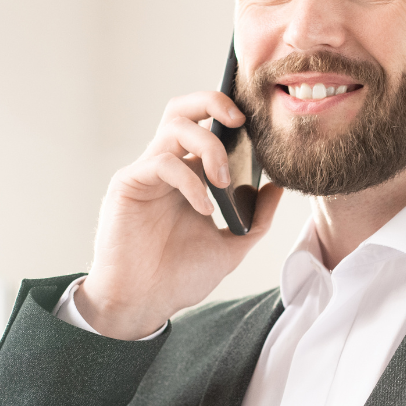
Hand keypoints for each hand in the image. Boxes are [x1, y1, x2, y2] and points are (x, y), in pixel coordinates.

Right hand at [74, 93, 284, 338]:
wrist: (143, 305)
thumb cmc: (178, 278)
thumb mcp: (231, 247)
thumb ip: (256, 219)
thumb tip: (277, 187)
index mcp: (189, 175)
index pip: (206, 126)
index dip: (228, 114)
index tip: (259, 124)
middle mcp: (167, 167)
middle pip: (183, 109)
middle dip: (213, 101)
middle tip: (241, 122)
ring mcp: (146, 173)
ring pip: (174, 126)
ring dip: (208, 146)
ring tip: (225, 181)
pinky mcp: (128, 184)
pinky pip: (162, 162)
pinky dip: (190, 181)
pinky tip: (204, 209)